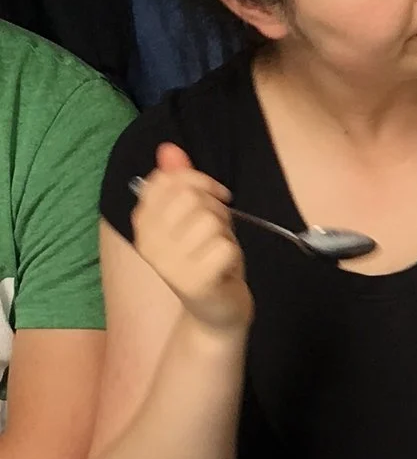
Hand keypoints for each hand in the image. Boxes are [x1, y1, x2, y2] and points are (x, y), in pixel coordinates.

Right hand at [128, 143, 251, 334]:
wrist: (215, 311)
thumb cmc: (206, 259)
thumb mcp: (193, 217)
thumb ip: (180, 183)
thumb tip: (170, 148)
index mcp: (142, 222)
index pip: (168, 179)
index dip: (198, 180)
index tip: (215, 195)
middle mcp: (148, 241)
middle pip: (191, 197)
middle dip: (216, 209)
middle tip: (218, 231)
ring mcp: (167, 263)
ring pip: (210, 221)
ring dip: (226, 234)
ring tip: (218, 251)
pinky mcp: (192, 282)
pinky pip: (225, 247)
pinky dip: (233, 254)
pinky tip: (224, 268)